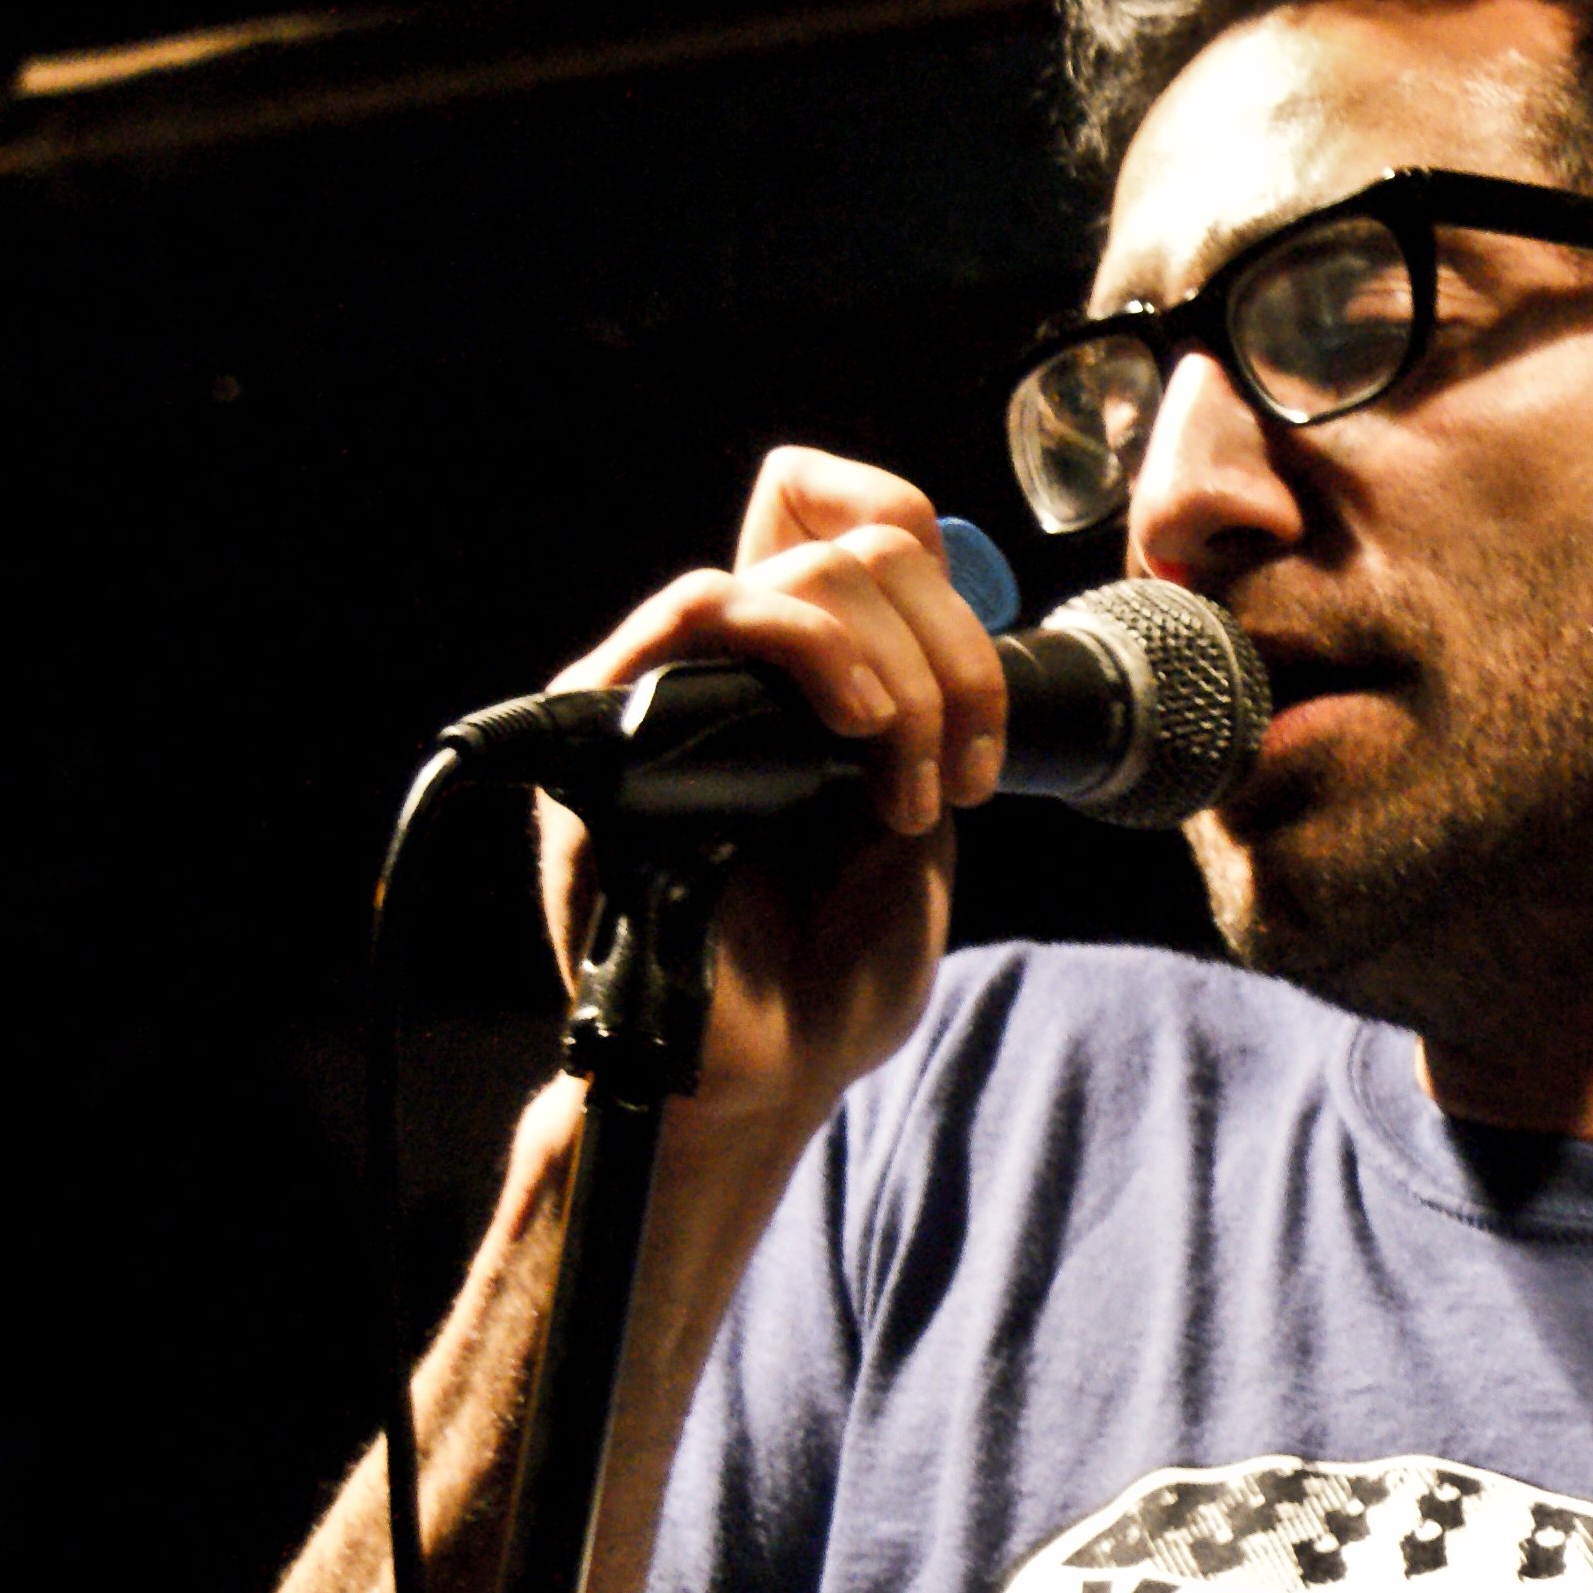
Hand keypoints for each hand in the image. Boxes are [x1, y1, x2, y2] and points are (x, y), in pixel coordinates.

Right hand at [532, 449, 1006, 1147]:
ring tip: (907, 775)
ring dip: (888, 663)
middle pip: (844, 546)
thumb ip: (921, 711)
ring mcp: (661, 695)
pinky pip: (694, 614)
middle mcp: (724, 675)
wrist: (774, 1073)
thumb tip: (942, 613)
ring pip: (785, 570)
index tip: (980, 683)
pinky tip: (859, 736)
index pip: (838, 519)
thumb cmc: (839, 965)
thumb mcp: (920, 817)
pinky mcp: (613, 730)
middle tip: (960, 772)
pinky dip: (809, 652)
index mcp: (801, 684)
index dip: (917, 540)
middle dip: (947, 651)